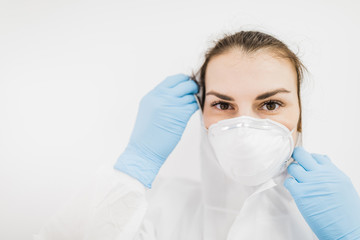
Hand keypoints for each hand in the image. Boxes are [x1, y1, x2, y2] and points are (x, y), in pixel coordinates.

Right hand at [114, 73, 198, 187]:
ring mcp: (171, 105)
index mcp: (152, 96)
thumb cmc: (146, 136)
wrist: (143, 150)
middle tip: (195, 91)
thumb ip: (160, 100)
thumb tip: (175, 95)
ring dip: (195, 97)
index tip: (187, 85)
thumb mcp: (149, 111)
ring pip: (190, 94)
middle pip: (183, 83)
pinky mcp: (180, 115)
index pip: (171, 80)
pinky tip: (195, 110)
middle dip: (192, 86)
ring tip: (195, 103)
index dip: (182, 81)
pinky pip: (193, 105)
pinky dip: (196, 106)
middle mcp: (161, 97)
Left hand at [284, 146, 359, 239]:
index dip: (309, 159)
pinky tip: (294, 190)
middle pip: (301, 155)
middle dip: (296, 157)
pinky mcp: (301, 193)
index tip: (306, 163)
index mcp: (333, 172)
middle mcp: (321, 174)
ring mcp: (310, 182)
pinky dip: (289, 185)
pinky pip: (288, 182)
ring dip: (291, 172)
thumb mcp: (343, 186)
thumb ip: (331, 173)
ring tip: (295, 179)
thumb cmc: (347, 212)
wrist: (347, 229)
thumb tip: (323, 162)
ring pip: (292, 167)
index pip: (316, 156)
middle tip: (294, 162)